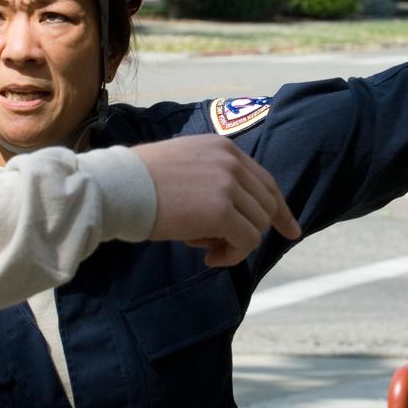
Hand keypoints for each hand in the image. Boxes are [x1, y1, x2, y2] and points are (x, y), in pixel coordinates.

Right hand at [132, 135, 300, 266]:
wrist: (118, 187)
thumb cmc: (139, 180)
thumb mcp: (185, 165)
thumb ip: (214, 179)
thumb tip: (233, 213)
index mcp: (224, 148)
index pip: (265, 181)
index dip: (280, 208)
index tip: (290, 230)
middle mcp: (232, 162)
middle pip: (266, 206)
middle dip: (251, 231)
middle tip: (221, 247)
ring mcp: (229, 185)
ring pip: (258, 226)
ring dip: (235, 244)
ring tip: (204, 247)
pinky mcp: (222, 211)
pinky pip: (246, 242)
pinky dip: (231, 256)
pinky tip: (209, 259)